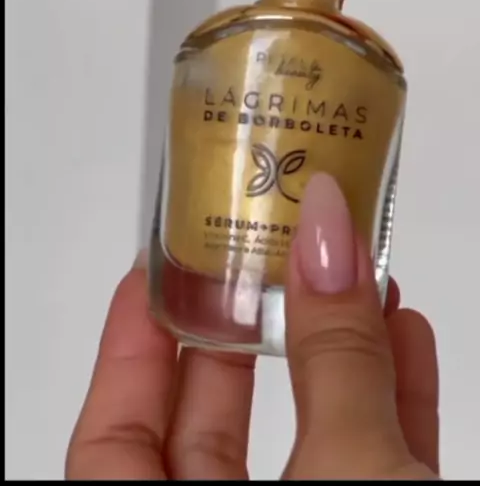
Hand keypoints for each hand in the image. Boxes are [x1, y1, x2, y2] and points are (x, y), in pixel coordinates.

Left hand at [66, 174, 438, 479]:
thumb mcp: (344, 471)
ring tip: (343, 274)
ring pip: (301, 444)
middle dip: (242, 329)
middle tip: (256, 253)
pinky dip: (392, 401)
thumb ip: (334, 356)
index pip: (110, 435)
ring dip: (334, 356)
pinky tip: (405, 336)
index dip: (128, 341)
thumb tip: (324, 230)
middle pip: (207, 430)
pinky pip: (372, 466)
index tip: (153, 262)